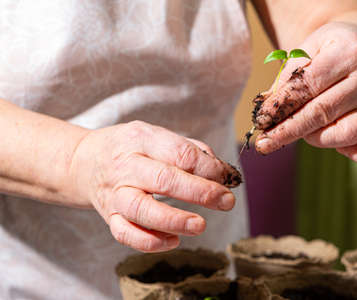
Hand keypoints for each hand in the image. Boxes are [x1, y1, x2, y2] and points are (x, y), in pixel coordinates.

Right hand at [68, 121, 240, 251]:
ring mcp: (115, 193)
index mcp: (141, 139)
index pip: (180, 154)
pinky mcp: (109, 216)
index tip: (228, 178)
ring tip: (200, 225)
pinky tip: (173, 240)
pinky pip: (126, 234)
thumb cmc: (130, 148)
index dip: (208, 168)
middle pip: (164, 180)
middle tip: (226, 201)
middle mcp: (126, 166)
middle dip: (200, 192)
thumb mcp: (155, 136)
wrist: (84, 162)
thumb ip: (189, 150)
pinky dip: (150, 242)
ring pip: (142, 210)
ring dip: (175, 220)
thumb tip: (223, 172)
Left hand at [253, 22, 356, 162]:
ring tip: (303, 131)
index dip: (280, 106)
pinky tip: (338, 147)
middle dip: (288, 130)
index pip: (307, 86)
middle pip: (322, 112)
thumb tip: (265, 112)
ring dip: (316, 138)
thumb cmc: (327, 52)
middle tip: (264, 142)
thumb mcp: (304, 52)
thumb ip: (285, 81)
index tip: (260, 121)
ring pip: (345, 133)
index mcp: (349, 51)